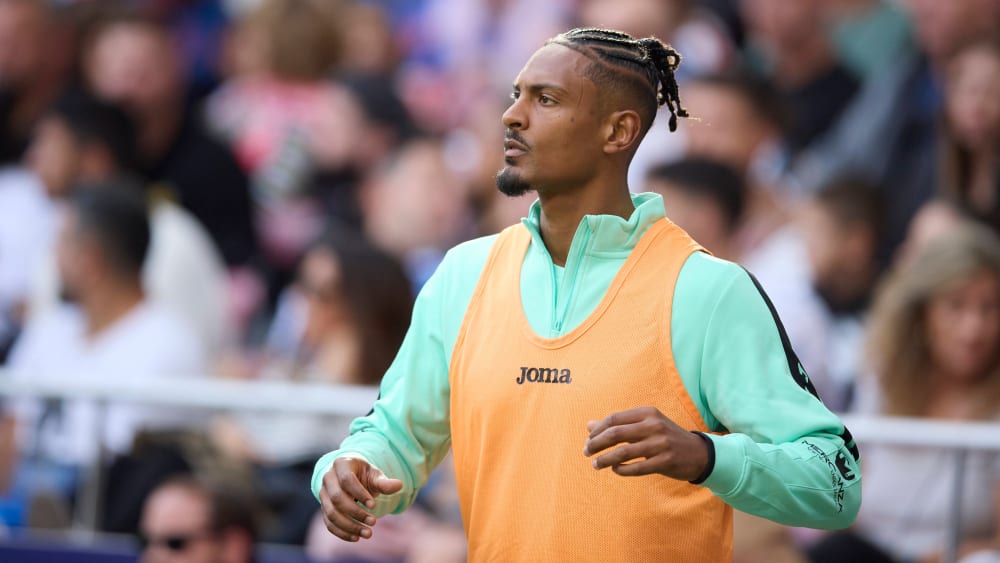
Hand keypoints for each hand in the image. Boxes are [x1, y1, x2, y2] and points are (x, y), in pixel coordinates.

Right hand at [320, 457, 403, 541]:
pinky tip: (356, 538)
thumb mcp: (375, 475)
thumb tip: (399, 485)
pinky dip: (342, 532)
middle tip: (374, 522)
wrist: (351, 477)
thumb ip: (384, 482)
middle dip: (355, 513)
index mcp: (341, 464)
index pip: (346, 480)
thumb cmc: (364, 475)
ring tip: (368, 533)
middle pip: (337, 498)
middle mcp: (328, 478)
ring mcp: (323, 494)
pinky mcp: (324, 508)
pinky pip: (329, 523)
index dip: (359, 494)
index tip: (374, 506)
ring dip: (349, 526)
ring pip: (331, 513)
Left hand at [583, 407, 707, 480]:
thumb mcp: (645, 425)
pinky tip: (615, 470)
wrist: (698, 453)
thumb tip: (589, 425)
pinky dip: (621, 470)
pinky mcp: (665, 461)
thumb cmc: (665, 438)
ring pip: (623, 452)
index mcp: (647, 413)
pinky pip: (636, 468)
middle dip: (596, 444)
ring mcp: (660, 443)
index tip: (588, 440)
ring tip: (596, 465)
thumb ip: (619, 425)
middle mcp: (653, 425)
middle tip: (586, 452)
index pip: (614, 419)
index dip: (597, 431)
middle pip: (615, 434)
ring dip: (605, 459)